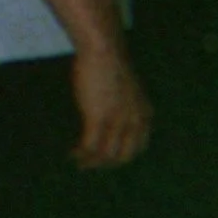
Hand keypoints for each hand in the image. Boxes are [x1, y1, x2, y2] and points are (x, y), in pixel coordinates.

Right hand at [69, 44, 151, 169]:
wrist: (104, 51)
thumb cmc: (110, 63)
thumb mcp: (126, 89)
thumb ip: (124, 105)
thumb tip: (111, 112)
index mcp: (144, 115)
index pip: (137, 147)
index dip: (121, 157)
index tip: (106, 159)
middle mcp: (135, 122)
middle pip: (123, 156)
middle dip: (106, 164)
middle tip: (90, 165)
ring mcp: (117, 121)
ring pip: (105, 154)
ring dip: (91, 162)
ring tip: (79, 162)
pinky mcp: (98, 118)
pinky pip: (90, 145)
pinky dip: (81, 153)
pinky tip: (73, 153)